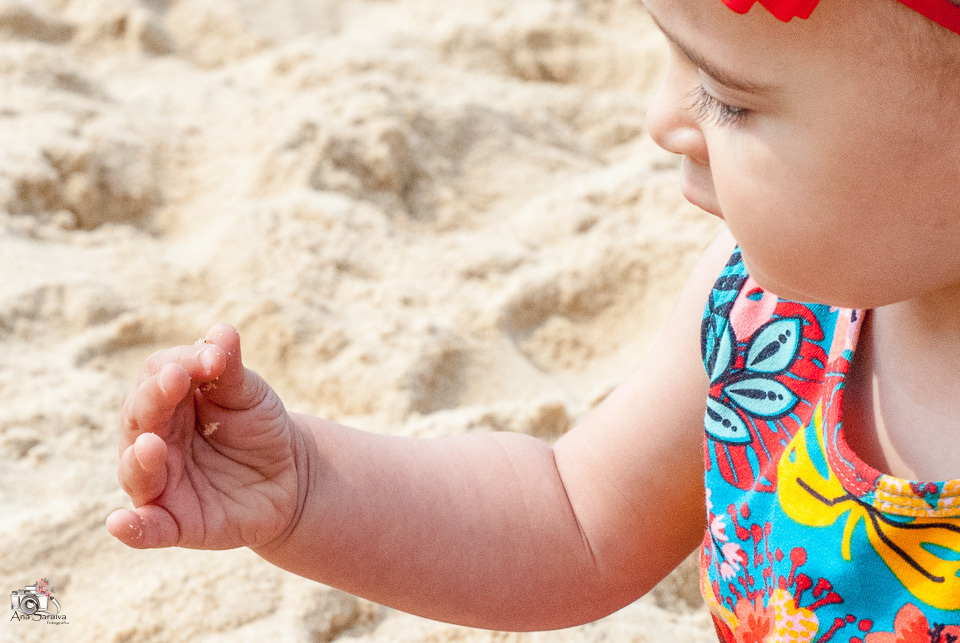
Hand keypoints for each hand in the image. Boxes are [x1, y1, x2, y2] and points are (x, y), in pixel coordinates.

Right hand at [106, 324, 305, 550]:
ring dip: (139, 459)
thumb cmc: (259, 426)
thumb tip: (221, 332)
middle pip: (140, 418)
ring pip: (137, 472)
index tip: (213, 358)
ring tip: (150, 445)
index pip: (157, 375)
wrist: (292, 476)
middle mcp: (154, 441)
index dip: (181, 363)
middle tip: (175, 380)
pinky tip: (119, 523)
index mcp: (168, 402)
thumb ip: (229, 369)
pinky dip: (132, 528)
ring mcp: (162, 484)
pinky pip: (148, 530)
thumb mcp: (249, 395)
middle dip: (155, 399)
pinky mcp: (177, 524)